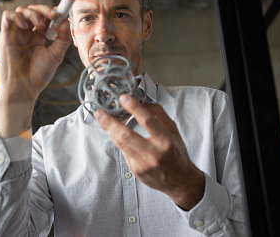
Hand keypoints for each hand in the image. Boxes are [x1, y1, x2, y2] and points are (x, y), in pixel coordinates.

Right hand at [0, 5, 71, 137]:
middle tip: (54, 14)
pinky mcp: (5, 35)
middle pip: (34, 10)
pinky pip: (8, 16)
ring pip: (21, 10)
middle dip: (45, 9)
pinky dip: (17, 16)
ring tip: (39, 25)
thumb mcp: (56, 56)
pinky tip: (26, 27)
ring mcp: (16, 33)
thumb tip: (67, 21)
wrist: (23, 88)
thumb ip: (62, 38)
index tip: (64, 10)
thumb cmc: (37, 75)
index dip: (54, 11)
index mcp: (38, 36)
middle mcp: (27, 32)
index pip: (46, 17)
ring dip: (33, 13)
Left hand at [94, 94, 204, 209]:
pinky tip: (114, 132)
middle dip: (110, 122)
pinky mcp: (135, 170)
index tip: (123, 98)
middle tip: (100, 112)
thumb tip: (142, 102)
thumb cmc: (176, 153)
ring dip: (108, 129)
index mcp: (166, 141)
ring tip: (101, 118)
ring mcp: (143, 163)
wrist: (179, 181)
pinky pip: (123, 151)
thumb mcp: (173, 131)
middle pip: (127, 135)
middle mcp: (154, 153)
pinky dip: (118, 140)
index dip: (134, 108)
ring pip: (121, 143)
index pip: (148, 121)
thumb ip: (159, 114)